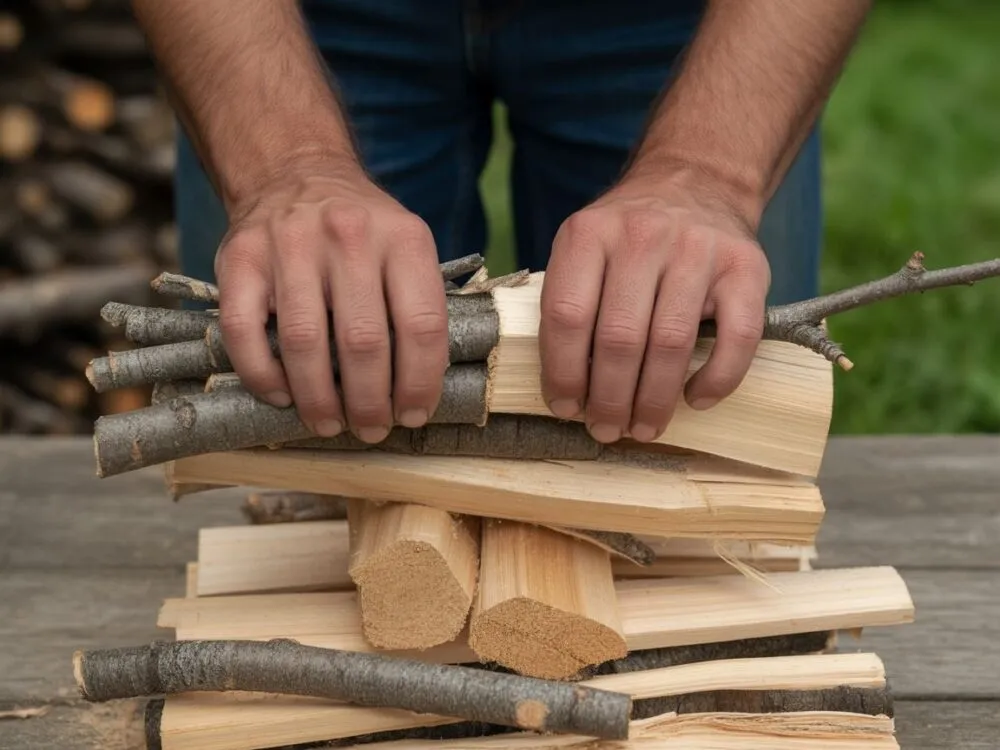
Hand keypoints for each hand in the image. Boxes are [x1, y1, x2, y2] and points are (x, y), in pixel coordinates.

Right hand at [214, 158, 448, 441]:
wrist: (295, 173)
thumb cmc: (362, 233)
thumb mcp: (406, 248)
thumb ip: (418, 305)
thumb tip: (423, 390)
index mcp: (403, 239)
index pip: (421, 325)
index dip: (420, 382)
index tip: (413, 415)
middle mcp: (349, 236)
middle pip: (364, 342)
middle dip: (370, 401)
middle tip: (371, 428)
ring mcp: (290, 244)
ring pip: (305, 343)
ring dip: (319, 399)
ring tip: (329, 424)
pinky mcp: (241, 258)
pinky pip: (245, 331)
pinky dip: (263, 375)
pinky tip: (281, 396)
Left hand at [538, 167, 770, 443]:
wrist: (695, 184)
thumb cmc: (628, 238)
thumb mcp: (584, 250)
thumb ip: (570, 304)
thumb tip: (567, 391)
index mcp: (589, 234)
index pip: (568, 316)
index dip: (564, 373)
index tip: (567, 408)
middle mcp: (643, 235)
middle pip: (619, 338)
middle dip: (609, 398)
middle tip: (606, 429)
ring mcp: (699, 249)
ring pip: (671, 344)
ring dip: (654, 400)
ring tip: (643, 428)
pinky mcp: (746, 268)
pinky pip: (736, 338)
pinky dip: (716, 379)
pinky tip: (696, 400)